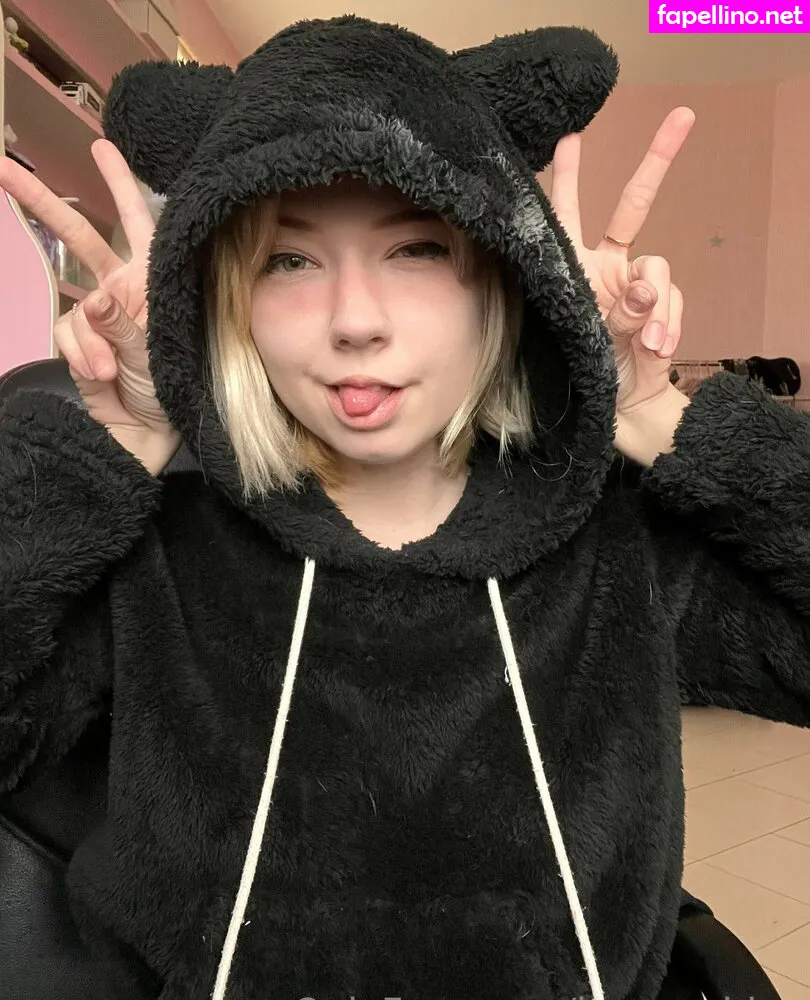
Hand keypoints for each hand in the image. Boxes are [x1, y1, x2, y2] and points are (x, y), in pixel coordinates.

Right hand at [0, 141, 179, 474]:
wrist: (147, 432)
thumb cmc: (170, 386)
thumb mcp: (156, 352)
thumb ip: (123, 325)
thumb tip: (93, 299)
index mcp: (152, 280)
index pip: (139, 222)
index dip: (121, 183)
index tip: (102, 145)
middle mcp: (122, 288)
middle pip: (79, 235)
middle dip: (43, 202)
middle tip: (4, 168)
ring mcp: (96, 314)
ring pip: (70, 297)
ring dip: (87, 338)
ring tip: (112, 370)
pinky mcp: (76, 338)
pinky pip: (66, 334)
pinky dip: (81, 356)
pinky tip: (99, 376)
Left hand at [548, 107, 695, 458]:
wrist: (616, 407)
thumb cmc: (579, 371)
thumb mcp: (581, 340)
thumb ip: (613, 312)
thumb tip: (646, 288)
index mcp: (571, 268)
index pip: (567, 215)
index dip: (570, 176)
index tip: (569, 135)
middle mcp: (605, 268)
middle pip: (633, 208)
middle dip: (656, 163)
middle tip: (681, 119)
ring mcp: (636, 287)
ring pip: (658, 270)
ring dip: (654, 307)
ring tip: (645, 342)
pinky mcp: (661, 307)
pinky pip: (672, 301)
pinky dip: (667, 325)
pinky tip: (656, 349)